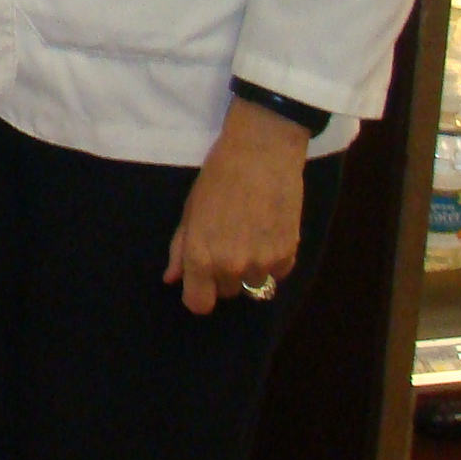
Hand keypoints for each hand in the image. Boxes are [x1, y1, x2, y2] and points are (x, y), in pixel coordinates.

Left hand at [164, 98, 310, 314]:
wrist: (261, 155)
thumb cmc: (217, 178)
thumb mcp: (190, 211)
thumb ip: (180, 249)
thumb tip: (172, 278)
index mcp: (200, 256)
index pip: (199, 304)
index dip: (199, 293)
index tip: (201, 280)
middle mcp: (231, 267)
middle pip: (227, 292)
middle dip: (223, 274)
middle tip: (225, 241)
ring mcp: (262, 264)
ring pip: (253, 284)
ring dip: (250, 267)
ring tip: (248, 233)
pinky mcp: (288, 255)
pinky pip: (277, 273)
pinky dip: (272, 259)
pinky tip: (267, 231)